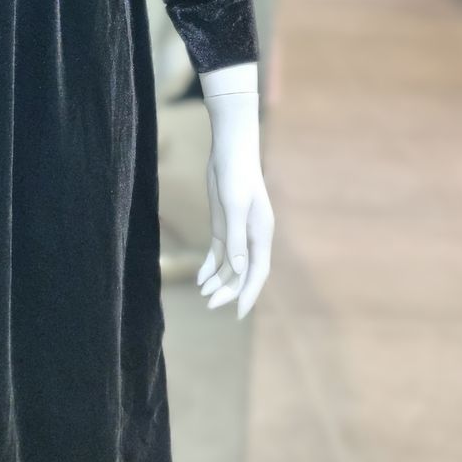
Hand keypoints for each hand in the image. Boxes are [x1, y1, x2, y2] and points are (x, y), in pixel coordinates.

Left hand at [197, 83, 273, 318]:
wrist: (230, 150)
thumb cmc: (236, 174)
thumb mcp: (234, 206)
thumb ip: (237, 238)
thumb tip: (240, 270)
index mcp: (261, 234)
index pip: (257, 272)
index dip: (248, 293)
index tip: (237, 312)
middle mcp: (252, 236)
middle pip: (243, 272)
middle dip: (228, 290)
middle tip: (210, 305)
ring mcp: (238, 231)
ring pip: (231, 265)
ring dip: (218, 281)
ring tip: (204, 296)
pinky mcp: (224, 224)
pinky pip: (219, 252)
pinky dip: (211, 266)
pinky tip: (201, 279)